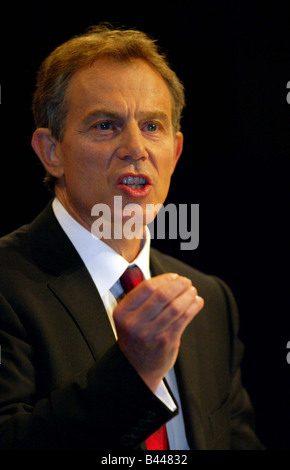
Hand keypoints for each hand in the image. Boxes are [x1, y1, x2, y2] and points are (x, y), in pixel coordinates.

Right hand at [113, 273, 203, 391]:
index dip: (164, 279)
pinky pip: (183, 319)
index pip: (146, 287)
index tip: (174, 276)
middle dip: (178, 285)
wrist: (136, 368)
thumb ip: (142, 299)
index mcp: (123, 312)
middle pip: (162, 295)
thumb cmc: (135, 338)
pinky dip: (193, 307)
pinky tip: (196, 302)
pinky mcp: (166, 342)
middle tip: (186, 282)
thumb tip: (168, 280)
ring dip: (188, 295)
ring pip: (175, 307)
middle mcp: (135, 323)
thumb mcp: (129, 318)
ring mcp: (151, 334)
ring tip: (192, 292)